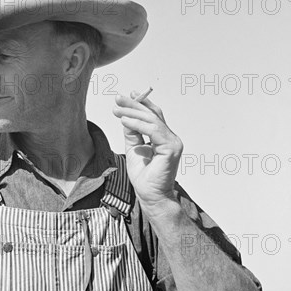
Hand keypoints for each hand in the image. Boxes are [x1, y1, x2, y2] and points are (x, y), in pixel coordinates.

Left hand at [112, 91, 182, 211]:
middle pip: (153, 114)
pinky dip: (137, 124)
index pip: (154, 116)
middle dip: (134, 104)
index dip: (142, 103)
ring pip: (152, 120)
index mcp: (164, 138)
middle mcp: (171, 138)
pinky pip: (153, 130)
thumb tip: (126, 117)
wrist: (150, 196)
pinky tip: (124, 121)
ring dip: (132, 113)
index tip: (128, 94)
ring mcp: (173, 143)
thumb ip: (132, 134)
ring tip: (117, 110)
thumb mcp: (133, 149)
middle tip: (118, 98)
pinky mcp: (171, 148)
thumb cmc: (144, 177)